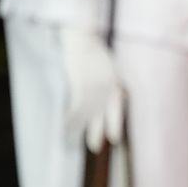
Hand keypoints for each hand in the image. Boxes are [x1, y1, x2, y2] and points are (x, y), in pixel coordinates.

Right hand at [59, 28, 123, 152]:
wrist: (83, 39)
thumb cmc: (95, 51)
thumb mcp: (112, 67)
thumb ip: (115, 82)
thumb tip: (123, 94)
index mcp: (115, 86)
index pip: (118, 111)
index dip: (116, 126)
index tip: (114, 139)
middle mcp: (107, 92)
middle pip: (102, 118)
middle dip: (97, 134)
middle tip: (94, 147)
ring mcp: (94, 91)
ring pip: (87, 118)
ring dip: (78, 131)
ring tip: (71, 143)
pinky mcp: (81, 88)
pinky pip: (75, 111)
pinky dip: (70, 121)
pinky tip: (64, 130)